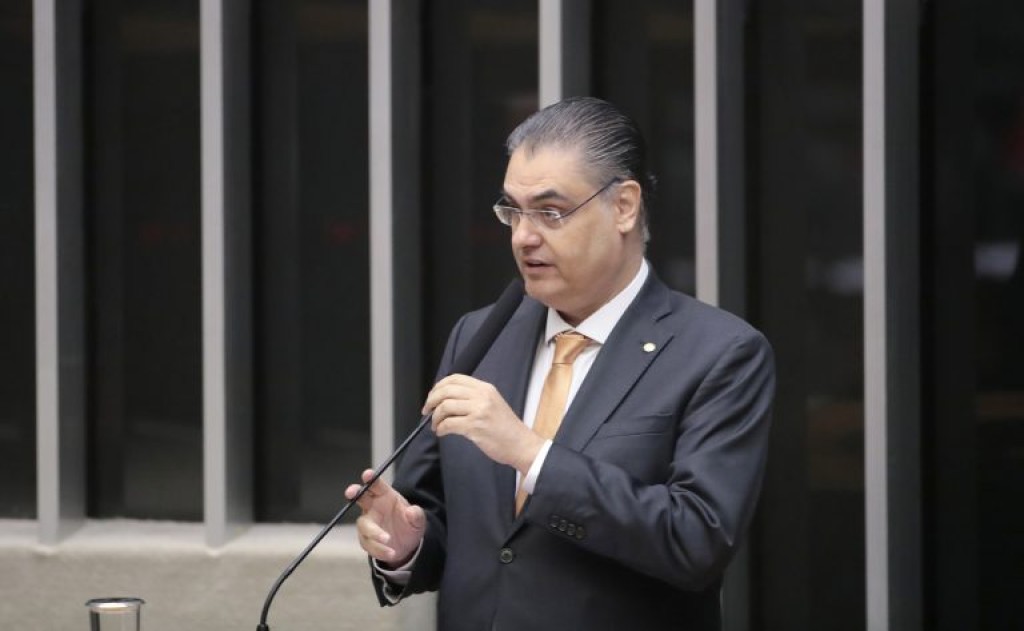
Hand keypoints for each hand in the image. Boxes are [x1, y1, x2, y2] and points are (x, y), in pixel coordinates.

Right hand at [344, 469, 425, 566]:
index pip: (376, 484)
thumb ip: (416, 515)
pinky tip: (391, 552)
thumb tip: (412, 512)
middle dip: (354, 492)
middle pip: (360, 497)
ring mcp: (368, 523)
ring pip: (364, 524)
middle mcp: (373, 506)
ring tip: (388, 539)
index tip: (368, 474)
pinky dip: (379, 549)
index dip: (370, 478)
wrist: (407, 545)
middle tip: (351, 492)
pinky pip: (369, 543)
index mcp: (385, 495)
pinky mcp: (366, 539)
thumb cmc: (409, 524)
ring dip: (374, 532)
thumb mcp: (418, 520)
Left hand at [423, 374, 544, 473]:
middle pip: (446, 390)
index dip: (439, 386)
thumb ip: (473, 398)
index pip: (455, 378)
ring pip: (445, 406)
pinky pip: (448, 424)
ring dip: (435, 417)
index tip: (433, 396)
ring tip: (436, 425)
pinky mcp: (475, 426)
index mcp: (485, 388)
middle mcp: (482, 396)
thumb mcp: (493, 403)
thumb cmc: (506, 429)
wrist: (521, 445)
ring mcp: (479, 410)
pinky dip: (440, 429)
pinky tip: (442, 432)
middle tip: (427, 410)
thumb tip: (446, 400)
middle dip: (431, 400)